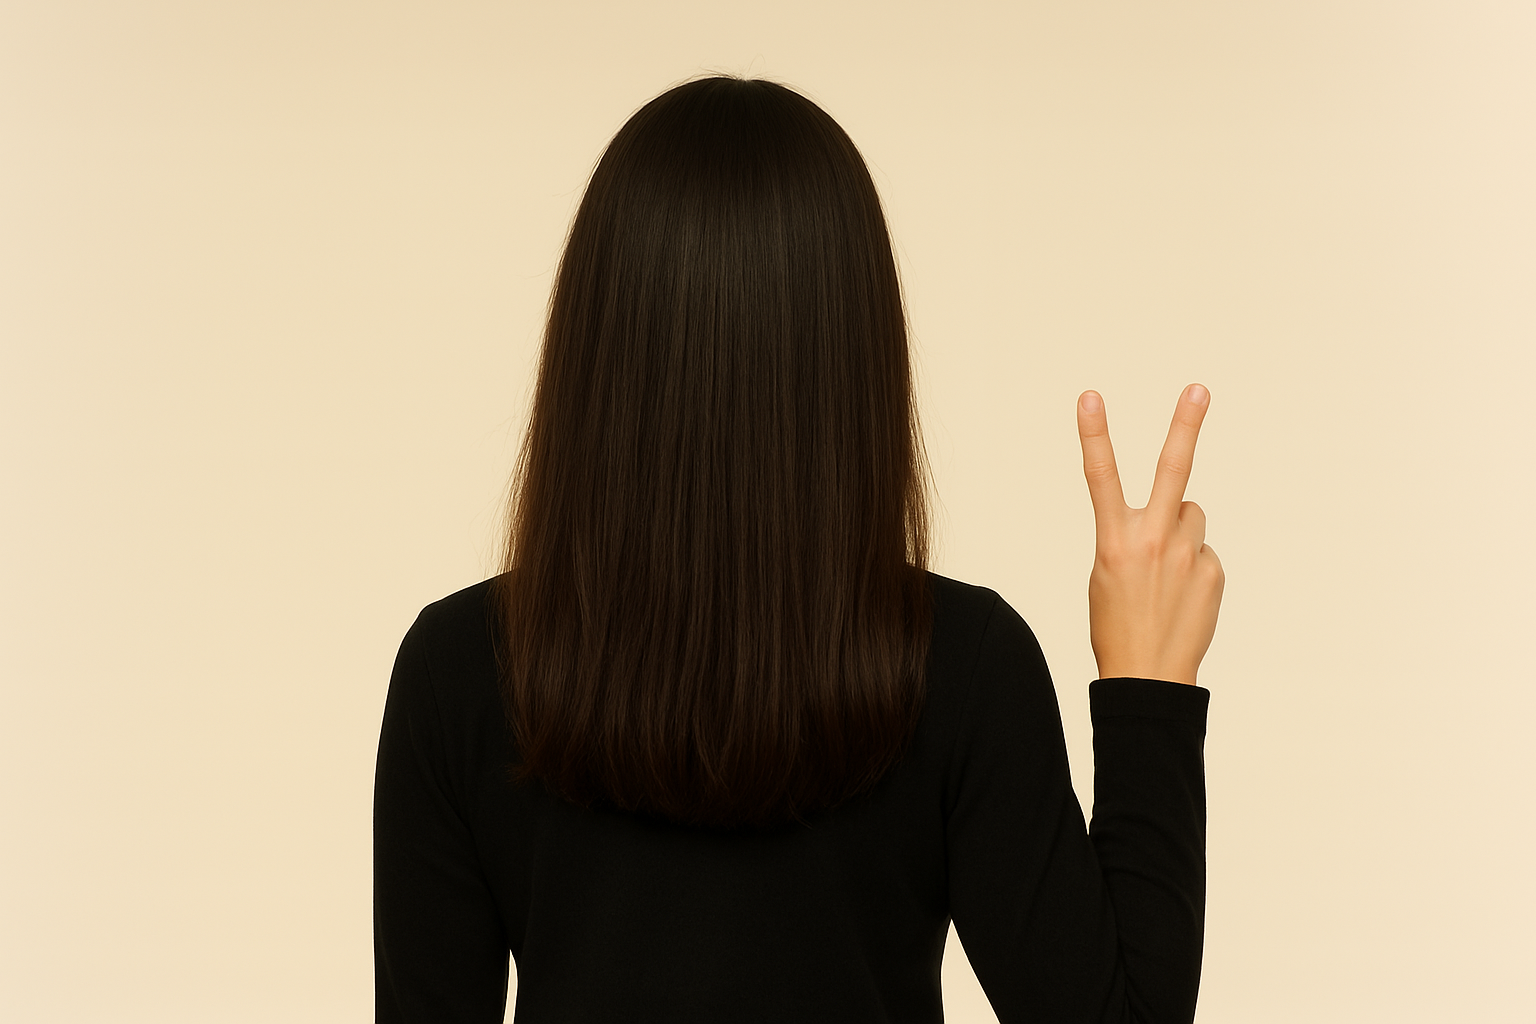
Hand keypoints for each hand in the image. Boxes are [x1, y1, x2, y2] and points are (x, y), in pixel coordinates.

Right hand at [1076, 384, 1224, 686]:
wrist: (1147, 676)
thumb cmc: (1116, 624)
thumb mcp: (1107, 573)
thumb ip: (1137, 535)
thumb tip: (1181, 516)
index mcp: (1113, 540)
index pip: (1100, 476)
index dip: (1093, 433)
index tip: (1089, 396)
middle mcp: (1153, 540)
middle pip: (1173, 470)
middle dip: (1185, 424)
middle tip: (1198, 389)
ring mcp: (1188, 554)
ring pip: (1191, 516)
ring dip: (1181, 532)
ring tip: (1165, 573)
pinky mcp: (1213, 570)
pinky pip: (1203, 551)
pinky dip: (1193, 566)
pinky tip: (1181, 596)